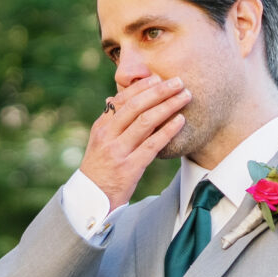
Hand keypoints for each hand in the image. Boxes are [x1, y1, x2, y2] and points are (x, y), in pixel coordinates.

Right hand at [79, 76, 190, 209]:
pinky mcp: (130, 168)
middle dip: (159, 91)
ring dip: (168, 106)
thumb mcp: (99, 142)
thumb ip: (110, 121)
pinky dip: (168, 130)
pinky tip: (181, 121)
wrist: (92, 199)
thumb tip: (115, 97)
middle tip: (178, 82)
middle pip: (136, 106)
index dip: (142, 87)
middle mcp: (107, 136)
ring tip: (185, 97)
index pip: (122, 100)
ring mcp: (118, 152)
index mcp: (100, 127)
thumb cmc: (99, 168)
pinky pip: (152, 145)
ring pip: (145, 122)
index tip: (159, 77)